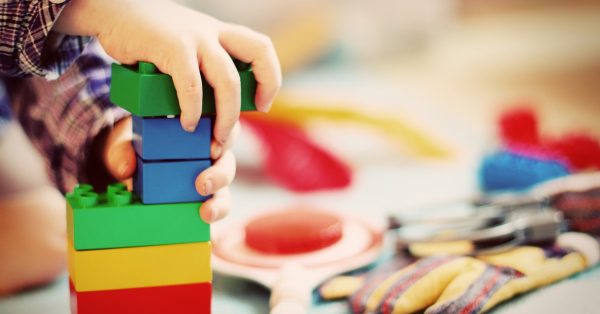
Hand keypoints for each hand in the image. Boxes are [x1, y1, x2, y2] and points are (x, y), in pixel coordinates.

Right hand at [55, 0, 280, 141]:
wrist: (112, 11)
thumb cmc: (148, 38)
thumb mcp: (184, 47)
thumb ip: (200, 68)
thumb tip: (209, 110)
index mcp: (219, 33)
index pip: (261, 48)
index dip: (270, 76)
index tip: (262, 103)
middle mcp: (212, 32)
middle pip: (259, 52)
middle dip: (264, 88)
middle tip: (248, 118)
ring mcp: (194, 37)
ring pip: (227, 80)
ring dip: (227, 115)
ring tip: (215, 137)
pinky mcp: (171, 47)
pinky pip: (191, 85)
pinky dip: (192, 109)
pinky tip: (186, 123)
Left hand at [103, 117, 237, 222]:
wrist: (128, 167)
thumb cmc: (136, 146)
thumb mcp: (126, 142)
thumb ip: (122, 151)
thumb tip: (125, 169)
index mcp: (200, 132)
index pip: (224, 129)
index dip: (226, 137)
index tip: (213, 149)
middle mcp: (210, 156)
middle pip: (227, 162)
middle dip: (220, 175)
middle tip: (203, 185)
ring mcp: (209, 180)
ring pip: (225, 190)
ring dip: (220, 202)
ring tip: (207, 212)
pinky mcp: (204, 201)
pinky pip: (216, 209)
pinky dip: (215, 216)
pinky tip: (209, 228)